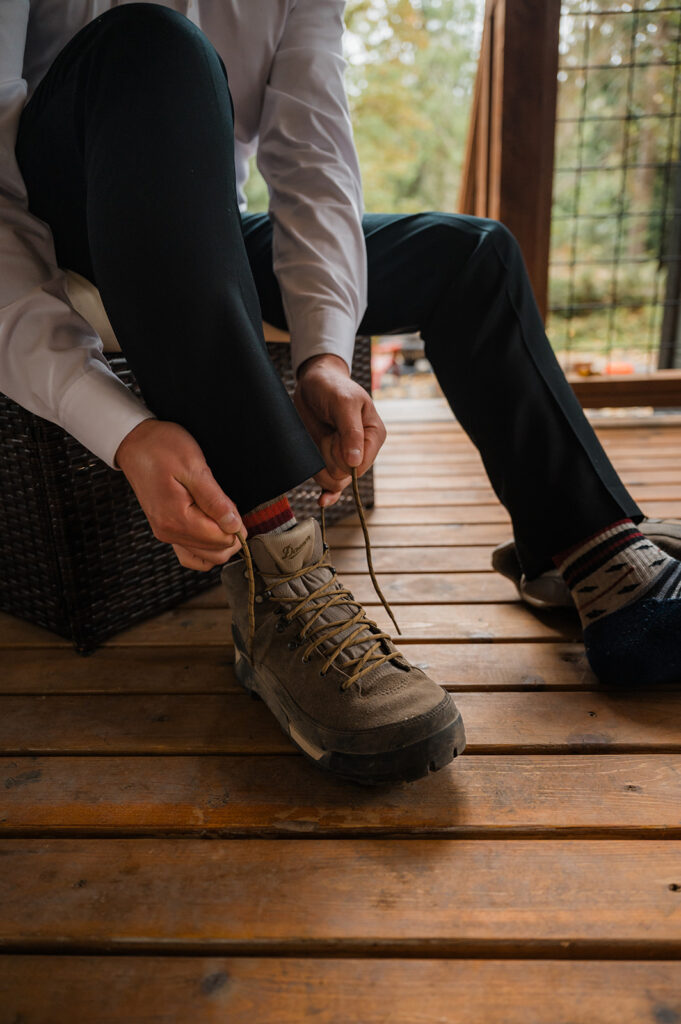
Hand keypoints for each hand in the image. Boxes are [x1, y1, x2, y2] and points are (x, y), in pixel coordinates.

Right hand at [114, 419, 244, 570]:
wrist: (135, 443)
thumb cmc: (161, 448)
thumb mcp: (194, 467)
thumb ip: (215, 500)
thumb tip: (234, 526)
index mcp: (177, 519)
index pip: (221, 540)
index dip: (236, 526)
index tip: (233, 506)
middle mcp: (169, 532)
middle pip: (215, 553)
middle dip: (231, 535)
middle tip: (229, 508)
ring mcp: (166, 532)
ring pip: (205, 556)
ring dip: (220, 540)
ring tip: (219, 512)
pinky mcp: (165, 528)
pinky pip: (190, 552)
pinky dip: (206, 546)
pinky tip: (211, 527)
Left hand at [294, 353, 386, 506]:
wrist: (313, 383)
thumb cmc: (332, 387)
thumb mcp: (344, 403)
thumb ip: (351, 432)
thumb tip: (355, 463)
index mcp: (374, 435)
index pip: (361, 464)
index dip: (343, 455)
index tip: (335, 435)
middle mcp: (363, 449)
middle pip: (346, 475)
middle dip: (330, 457)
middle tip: (327, 432)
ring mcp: (345, 457)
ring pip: (333, 479)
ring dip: (320, 462)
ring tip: (322, 438)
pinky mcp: (330, 461)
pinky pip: (332, 486)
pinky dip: (328, 493)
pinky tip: (323, 499)